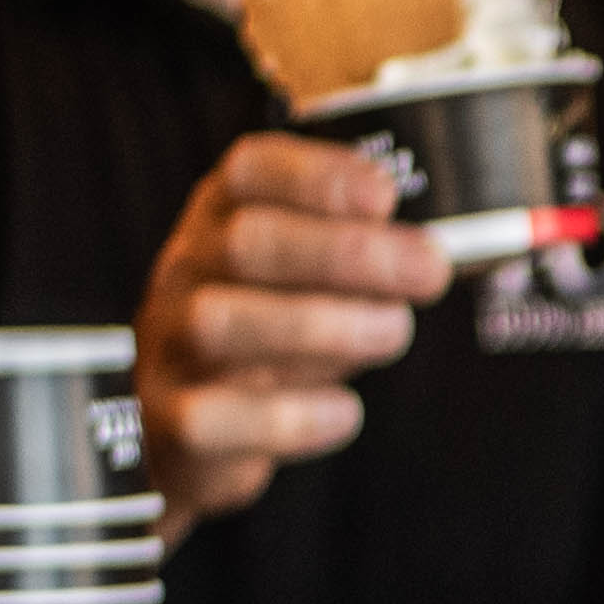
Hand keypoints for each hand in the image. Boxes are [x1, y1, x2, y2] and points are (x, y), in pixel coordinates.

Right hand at [134, 137, 449, 527]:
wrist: (204, 431)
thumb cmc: (281, 334)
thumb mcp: (318, 280)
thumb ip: (364, 254)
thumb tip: (432, 252)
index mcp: (224, 219)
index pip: (249, 172)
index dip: (315, 176)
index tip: (386, 195)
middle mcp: (187, 272)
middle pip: (244, 244)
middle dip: (346, 254)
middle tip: (429, 272)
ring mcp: (171, 345)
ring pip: (221, 322)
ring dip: (322, 326)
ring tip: (393, 332)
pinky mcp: (175, 420)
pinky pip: (214, 417)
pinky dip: (288, 417)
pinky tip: (343, 411)